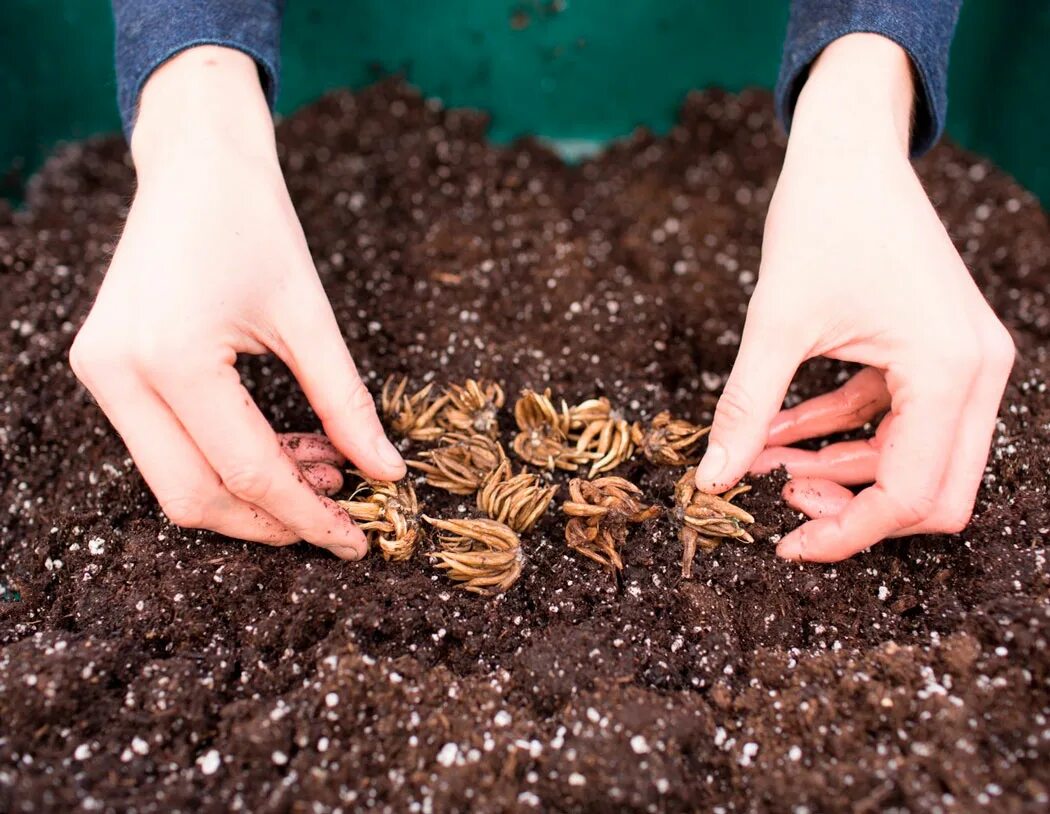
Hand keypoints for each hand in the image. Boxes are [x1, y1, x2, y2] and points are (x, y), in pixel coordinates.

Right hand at [70, 47, 404, 558]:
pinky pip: (167, 447)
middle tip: (340, 514)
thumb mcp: (310, 316)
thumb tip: (386, 472)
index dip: (308, 517)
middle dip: (272, 522)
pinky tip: (286, 449)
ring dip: (252, 494)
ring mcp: (102, 374)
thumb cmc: (256, 222)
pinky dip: (226, 462)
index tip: (358, 540)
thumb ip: (347, 403)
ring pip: (176, 482)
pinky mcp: (106, 369)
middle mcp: (119, 374)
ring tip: (324, 470)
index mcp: (171, 358)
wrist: (196, 164)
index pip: (247, 473)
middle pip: (195, 497)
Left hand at [694, 34, 1013, 561]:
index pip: (911, 494)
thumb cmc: (821, 218)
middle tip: (780, 502)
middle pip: (931, 492)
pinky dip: (841, 431)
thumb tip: (711, 481)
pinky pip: (896, 419)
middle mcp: (976, 373)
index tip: (782, 545)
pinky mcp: (938, 352)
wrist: (849, 149)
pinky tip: (779, 429)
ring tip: (765, 460)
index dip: (845, 534)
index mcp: (950, 369)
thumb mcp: (774, 323)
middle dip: (854, 507)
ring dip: (841, 468)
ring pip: (914, 461)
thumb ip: (745, 409)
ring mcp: (964, 362)